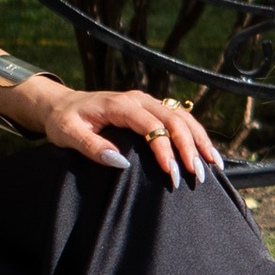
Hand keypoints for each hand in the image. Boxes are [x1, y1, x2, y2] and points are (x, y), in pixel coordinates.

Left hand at [37, 85, 224, 186]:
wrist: (61, 104)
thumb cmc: (64, 120)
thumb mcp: (68, 134)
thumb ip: (92, 148)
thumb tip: (121, 162)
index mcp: (120, 105)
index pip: (151, 125)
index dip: (163, 148)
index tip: (171, 172)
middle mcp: (139, 100)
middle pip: (174, 120)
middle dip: (189, 147)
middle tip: (197, 175)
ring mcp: (148, 103)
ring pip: (182, 118)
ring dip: (199, 141)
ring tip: (212, 165)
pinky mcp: (152, 109)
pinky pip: (179, 119)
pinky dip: (195, 135)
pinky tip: (206, 153)